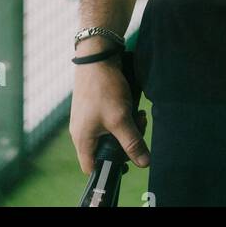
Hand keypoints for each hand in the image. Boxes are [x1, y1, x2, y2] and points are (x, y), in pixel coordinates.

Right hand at [69, 53, 149, 173]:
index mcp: (82, 139)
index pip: (91, 168)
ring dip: (128, 128)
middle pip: (105, 150)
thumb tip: (144, 163)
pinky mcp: (95, 107)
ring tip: (139, 116)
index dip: (108, 169)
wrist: (98, 57)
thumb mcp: (121, 118)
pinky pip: (110, 121)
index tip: (127, 162)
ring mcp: (88, 118)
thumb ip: (132, 142)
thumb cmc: (104, 89)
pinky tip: (134, 108)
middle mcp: (81, 131)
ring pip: (110, 134)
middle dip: (125, 143)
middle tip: (139, 129)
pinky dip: (123, 117)